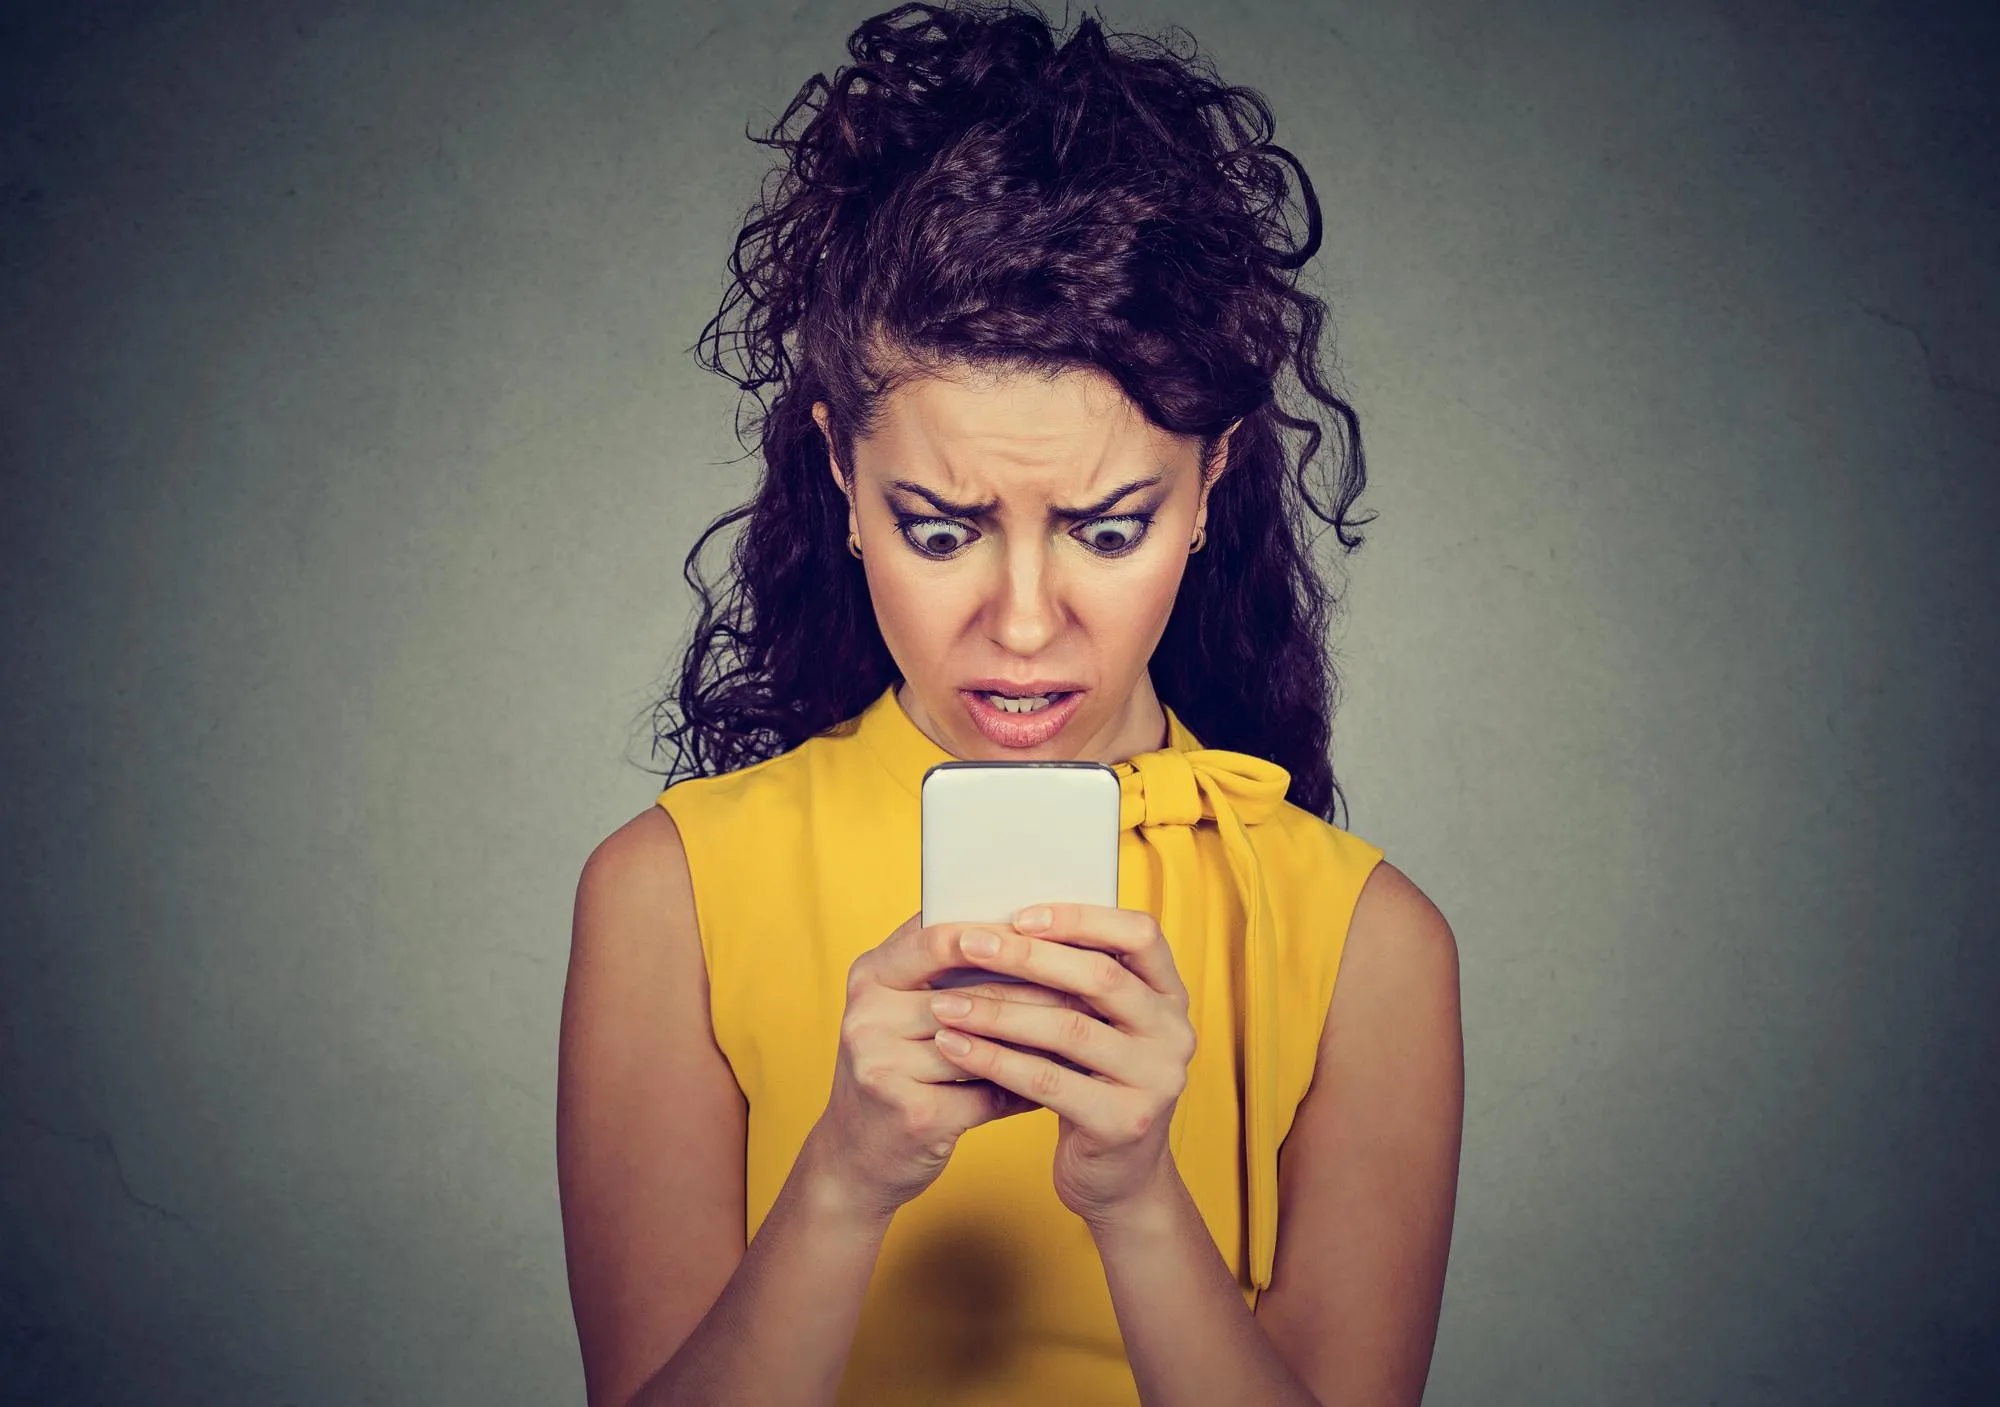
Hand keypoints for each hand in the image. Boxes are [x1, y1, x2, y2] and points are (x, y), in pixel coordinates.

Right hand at [808, 911, 1080, 1223]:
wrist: (854, 1160)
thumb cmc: (897, 1070)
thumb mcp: (902, 1012)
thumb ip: (948, 974)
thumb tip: (1037, 937)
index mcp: (869, 977)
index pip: (938, 934)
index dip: (1001, 932)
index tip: (1057, 932)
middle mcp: (867, 1017)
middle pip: (971, 991)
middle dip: (1038, 987)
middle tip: (1095, 982)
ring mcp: (883, 1067)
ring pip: (986, 1043)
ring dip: (1042, 1038)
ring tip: (1090, 1030)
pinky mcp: (911, 1116)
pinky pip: (989, 1092)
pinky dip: (1029, 1087)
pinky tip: (1064, 1081)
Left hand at [925, 903, 1195, 1228]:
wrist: (1118, 1179)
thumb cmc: (1093, 1082)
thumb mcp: (1098, 1026)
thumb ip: (1074, 982)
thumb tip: (999, 923)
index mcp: (1170, 995)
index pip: (1140, 934)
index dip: (1082, 917)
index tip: (1020, 913)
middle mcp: (1174, 1033)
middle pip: (1101, 977)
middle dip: (1028, 957)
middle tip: (969, 944)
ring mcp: (1155, 1080)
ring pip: (1069, 1029)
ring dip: (999, 1012)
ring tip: (945, 1003)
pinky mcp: (1124, 1123)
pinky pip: (1049, 1082)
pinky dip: (996, 1061)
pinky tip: (956, 1047)